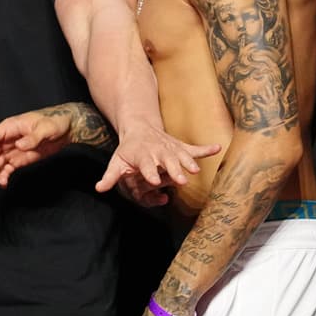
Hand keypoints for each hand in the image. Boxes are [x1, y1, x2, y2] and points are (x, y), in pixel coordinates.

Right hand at [0, 107, 74, 186]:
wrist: (67, 128)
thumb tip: (19, 145)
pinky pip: (5, 168)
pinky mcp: (18, 159)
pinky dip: (2, 176)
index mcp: (9, 127)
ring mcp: (12, 150)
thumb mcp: (45, 128)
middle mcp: (7, 139)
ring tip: (0, 182)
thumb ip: (32, 138)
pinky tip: (4, 183)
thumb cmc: (55, 121)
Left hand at [94, 121, 219, 206]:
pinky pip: (195, 148)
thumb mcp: (116, 162)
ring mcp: (171, 149)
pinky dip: (206, 149)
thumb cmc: (128, 150)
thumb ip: (110, 177)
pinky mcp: (180, 147)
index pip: (147, 166)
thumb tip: (98, 189)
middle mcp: (158, 152)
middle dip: (174, 170)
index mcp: (143, 156)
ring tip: (196, 170)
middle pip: (168, 161)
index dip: (150, 173)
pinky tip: (217, 148)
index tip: (154, 182)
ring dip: (190, 162)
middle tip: (181, 181)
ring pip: (182, 155)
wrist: (139, 127)